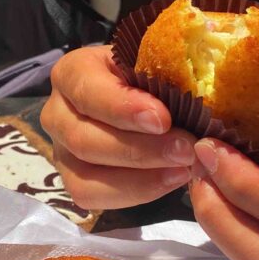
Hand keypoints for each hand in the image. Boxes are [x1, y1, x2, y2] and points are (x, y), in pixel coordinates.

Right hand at [41, 46, 196, 209]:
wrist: (145, 97)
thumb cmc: (150, 74)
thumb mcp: (155, 61)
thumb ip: (167, 70)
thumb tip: (202, 84)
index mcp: (72, 73)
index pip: (87, 91)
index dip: (122, 108)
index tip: (163, 119)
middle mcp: (56, 112)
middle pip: (84, 139)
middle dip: (140, 150)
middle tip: (186, 150)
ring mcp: (61, 151)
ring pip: (85, 175)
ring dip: (139, 178)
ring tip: (183, 170)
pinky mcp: (73, 179)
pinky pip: (93, 197)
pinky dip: (135, 193)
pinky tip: (169, 181)